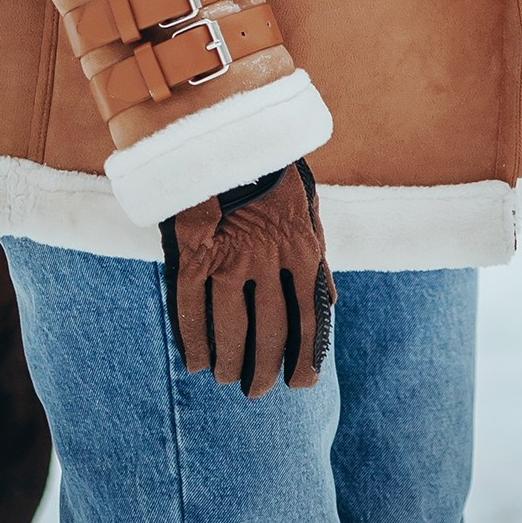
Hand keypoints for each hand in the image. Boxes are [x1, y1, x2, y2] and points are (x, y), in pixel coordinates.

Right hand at [162, 161, 333, 395]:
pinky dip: (193, 337)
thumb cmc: (274, 173)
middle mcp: (268, 259)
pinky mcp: (195, 249)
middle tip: (258, 391)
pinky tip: (195, 362)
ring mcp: (229, 256)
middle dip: (266, 368)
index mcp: (302, 249)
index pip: (309, 318)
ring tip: (227, 378)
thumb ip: (317, 256)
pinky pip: (191, 304)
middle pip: (271, 330)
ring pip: (231, 325)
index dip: (306, 357)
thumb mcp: (308, 209)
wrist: (232, 131)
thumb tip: (330, 301)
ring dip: (229, 359)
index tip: (301, 384)